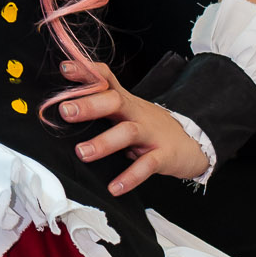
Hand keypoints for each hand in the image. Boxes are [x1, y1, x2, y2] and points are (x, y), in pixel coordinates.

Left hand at [56, 61, 209, 194]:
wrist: (192, 141)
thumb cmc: (149, 126)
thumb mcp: (126, 110)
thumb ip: (100, 104)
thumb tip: (63, 103)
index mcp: (124, 101)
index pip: (105, 79)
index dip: (86, 72)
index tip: (65, 68)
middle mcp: (135, 113)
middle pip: (114, 101)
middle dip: (90, 105)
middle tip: (65, 111)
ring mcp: (150, 133)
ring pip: (127, 132)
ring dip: (104, 142)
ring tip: (83, 153)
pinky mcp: (163, 155)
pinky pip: (146, 166)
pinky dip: (130, 177)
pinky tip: (114, 188)